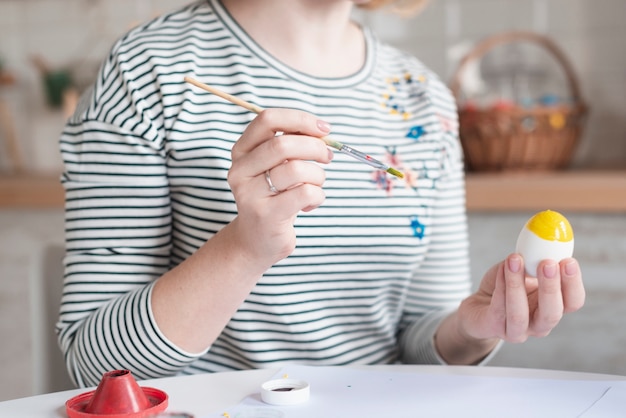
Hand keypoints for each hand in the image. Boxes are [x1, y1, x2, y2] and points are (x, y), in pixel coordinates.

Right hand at [226, 108, 332, 264]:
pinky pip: (305, 193)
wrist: (256, 240)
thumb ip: (292, 144)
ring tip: (316, 185)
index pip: (267, 119)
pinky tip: (310, 204)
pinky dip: (318, 196)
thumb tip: (321, 131)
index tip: (323, 129)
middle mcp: (240, 170)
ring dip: (318, 175)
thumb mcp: (276, 166)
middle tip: (327, 156)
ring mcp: (250, 194)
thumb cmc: (273, 197)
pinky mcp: (266, 215)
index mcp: (242, 151)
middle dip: (315, 147)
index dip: (300, 119)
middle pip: (283, 144)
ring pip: (296, 169)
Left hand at [457, 253, 584, 343]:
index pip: (573, 302)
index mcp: (553, 308)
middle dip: (551, 288)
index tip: (568, 260)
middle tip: (548, 263)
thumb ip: (534, 258)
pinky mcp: (494, 328)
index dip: (573, 284)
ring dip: (517, 285)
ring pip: (519, 314)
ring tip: (515, 259)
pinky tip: (502, 267)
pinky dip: (500, 285)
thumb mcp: (523, 269)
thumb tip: (543, 238)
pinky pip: (497, 309)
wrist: (478, 304)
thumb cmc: (504, 285)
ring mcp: (517, 330)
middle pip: (552, 313)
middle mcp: (538, 324)